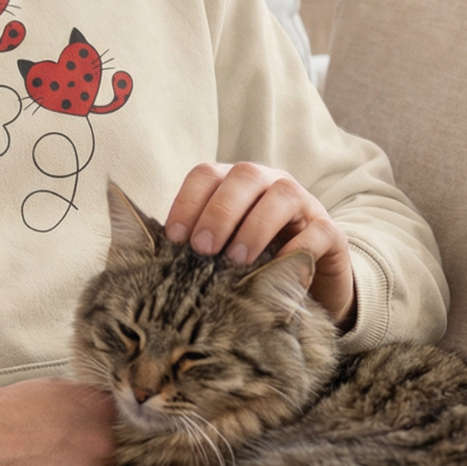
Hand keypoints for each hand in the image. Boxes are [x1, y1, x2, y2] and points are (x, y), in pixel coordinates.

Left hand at [164, 162, 355, 327]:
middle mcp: (267, 185)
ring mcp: (302, 205)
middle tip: (202, 249)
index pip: (205, 175)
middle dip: (219, 211)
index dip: (187, 202)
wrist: (304, 290)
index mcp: (231, 186)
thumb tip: (137, 253)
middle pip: (242, 177)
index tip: (172, 239)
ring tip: (237, 260)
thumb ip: (186, 248)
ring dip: (255, 226)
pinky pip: (317, 231)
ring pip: (281, 195)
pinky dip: (297, 248)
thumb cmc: (247, 270)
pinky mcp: (330, 233)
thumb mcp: (215, 256)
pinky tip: (277, 270)